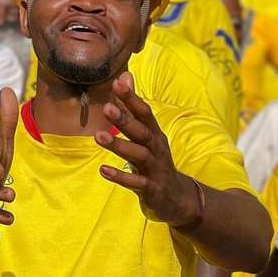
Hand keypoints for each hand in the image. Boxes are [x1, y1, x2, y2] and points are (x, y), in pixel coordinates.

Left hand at [96, 72, 202, 228]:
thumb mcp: (147, 134)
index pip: (144, 112)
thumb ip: (133, 108)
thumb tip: (124, 78)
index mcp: (155, 134)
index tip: (117, 83)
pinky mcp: (151, 189)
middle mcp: (156, 148)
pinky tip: (103, 170)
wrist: (179, 198)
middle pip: (141, 132)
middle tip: (107, 107)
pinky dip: (120, 176)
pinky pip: (135, 182)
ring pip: (138, 155)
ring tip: (98, 137)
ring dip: (119, 146)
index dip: (132, 98)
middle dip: (125, 119)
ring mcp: (155, 169)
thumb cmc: (156, 161)